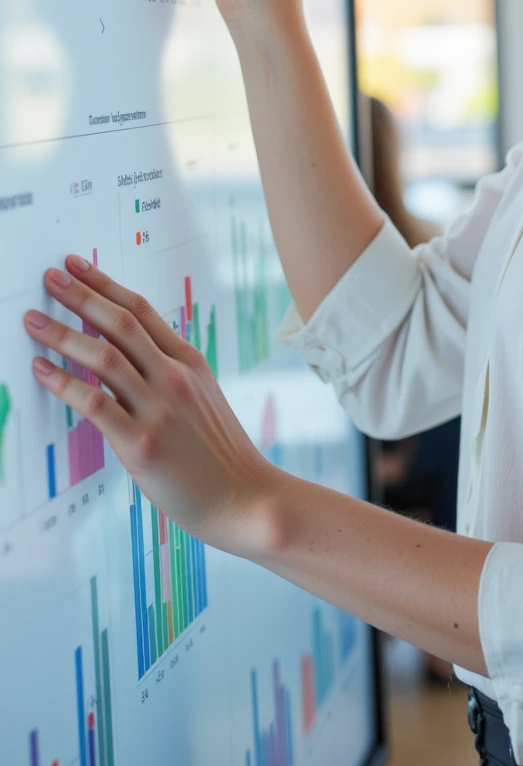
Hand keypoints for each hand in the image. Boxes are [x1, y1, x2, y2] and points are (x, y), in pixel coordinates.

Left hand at [24, 254, 276, 555]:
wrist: (245, 499)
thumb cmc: (221, 454)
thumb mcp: (204, 398)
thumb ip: (169, 373)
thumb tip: (127, 355)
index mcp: (190, 363)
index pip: (142, 311)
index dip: (106, 285)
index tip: (78, 267)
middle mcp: (175, 378)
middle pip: (120, 324)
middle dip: (80, 296)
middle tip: (50, 277)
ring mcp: (159, 409)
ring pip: (104, 357)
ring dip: (63, 334)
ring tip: (33, 320)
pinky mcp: (142, 444)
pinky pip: (95, 404)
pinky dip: (64, 383)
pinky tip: (44, 371)